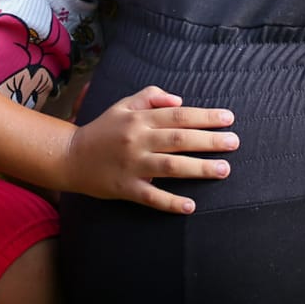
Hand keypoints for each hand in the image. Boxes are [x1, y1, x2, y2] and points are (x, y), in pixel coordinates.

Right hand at [63, 86, 237, 213]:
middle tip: (234, 142)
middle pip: (179, 139)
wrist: (70, 157)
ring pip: (171, 167)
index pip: (178, 115)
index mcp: (138, 119)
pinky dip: (171, 202)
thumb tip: (180, 101)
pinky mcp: (125, 188)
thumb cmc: (102, 130)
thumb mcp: (122, 105)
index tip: (228, 119)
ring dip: (199, 168)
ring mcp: (132, 166)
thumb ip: (150, 96)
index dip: (204, 117)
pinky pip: (151, 197)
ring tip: (224, 169)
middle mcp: (137, 140)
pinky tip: (190, 206)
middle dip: (209, 141)